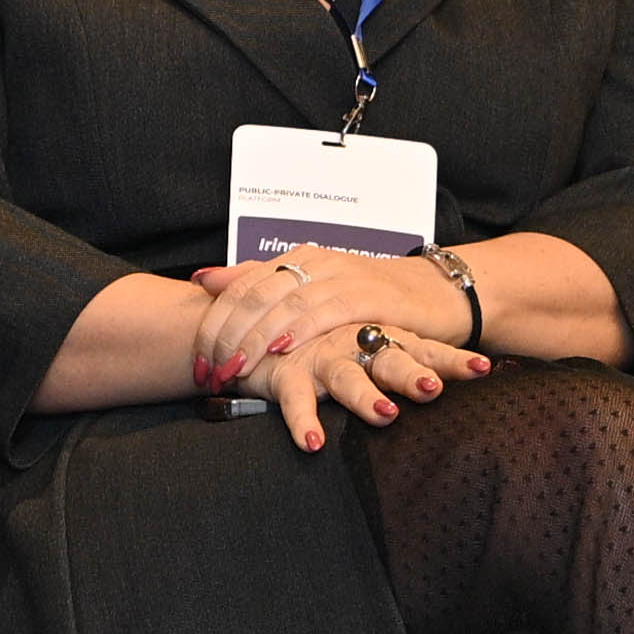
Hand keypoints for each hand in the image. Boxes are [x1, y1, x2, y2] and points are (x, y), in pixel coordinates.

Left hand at [186, 246, 447, 390]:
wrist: (435, 295)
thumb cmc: (368, 299)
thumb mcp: (308, 289)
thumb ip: (257, 282)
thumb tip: (203, 279)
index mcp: (295, 259)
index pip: (239, 290)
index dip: (213, 326)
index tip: (198, 363)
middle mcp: (314, 263)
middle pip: (255, 297)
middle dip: (226, 338)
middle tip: (209, 373)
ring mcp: (342, 277)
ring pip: (285, 305)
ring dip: (254, 340)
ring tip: (233, 369)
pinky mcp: (370, 296)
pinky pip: (327, 310)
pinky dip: (300, 329)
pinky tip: (280, 350)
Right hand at [228, 308, 486, 453]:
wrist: (261, 326)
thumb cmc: (327, 342)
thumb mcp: (370, 348)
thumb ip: (403, 360)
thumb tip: (450, 383)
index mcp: (383, 337)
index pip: (425, 348)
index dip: (452, 360)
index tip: (483, 368)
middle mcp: (356, 345)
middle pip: (391, 358)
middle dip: (412, 374)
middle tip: (433, 389)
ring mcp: (321, 357)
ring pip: (347, 377)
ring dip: (365, 396)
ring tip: (385, 415)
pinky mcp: (286, 373)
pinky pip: (296, 400)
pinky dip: (303, 420)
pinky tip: (313, 442)